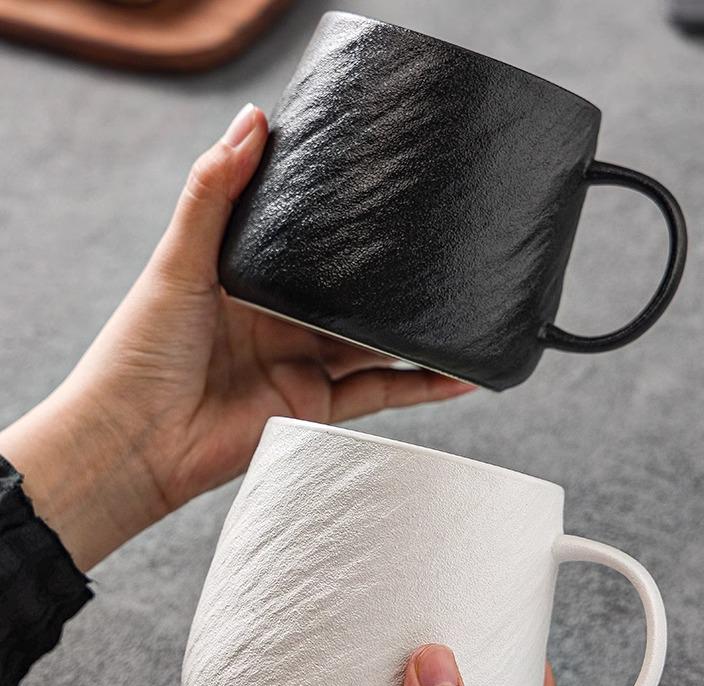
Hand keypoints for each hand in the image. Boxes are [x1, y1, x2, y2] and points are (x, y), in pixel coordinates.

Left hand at [0, 104, 472, 570]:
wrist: (133, 444)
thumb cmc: (141, 352)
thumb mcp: (178, 261)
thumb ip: (214, 193)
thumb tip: (253, 120)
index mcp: (252, 281)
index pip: (309, 244)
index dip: (346, 223)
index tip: (388, 193)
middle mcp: (283, 322)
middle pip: (351, 294)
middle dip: (393, 276)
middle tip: (444, 244)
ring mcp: (304, 365)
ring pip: (376, 344)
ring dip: (420, 330)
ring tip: (467, 304)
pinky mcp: (317, 407)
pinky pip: (381, 393)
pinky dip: (422, 386)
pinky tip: (461, 373)